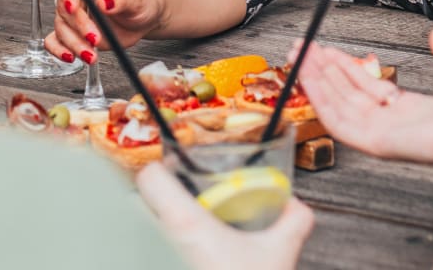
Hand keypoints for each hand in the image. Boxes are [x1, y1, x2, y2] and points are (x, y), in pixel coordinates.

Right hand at [44, 0, 162, 63]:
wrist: (142, 20)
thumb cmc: (138, 3)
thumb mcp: (135, 0)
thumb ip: (120, 0)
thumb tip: (104, 2)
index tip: (73, 7)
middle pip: (64, 8)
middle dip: (78, 26)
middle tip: (95, 38)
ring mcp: (74, 17)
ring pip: (61, 27)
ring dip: (74, 43)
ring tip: (92, 55)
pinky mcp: (74, 34)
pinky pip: (55, 41)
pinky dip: (59, 50)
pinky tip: (71, 57)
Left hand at [136, 163, 312, 269]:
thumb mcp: (278, 257)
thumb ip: (292, 223)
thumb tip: (295, 205)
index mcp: (185, 224)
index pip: (149, 178)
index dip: (160, 172)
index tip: (175, 176)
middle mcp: (160, 241)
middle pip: (138, 206)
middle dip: (156, 206)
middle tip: (180, 210)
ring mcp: (152, 258)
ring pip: (138, 235)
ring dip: (152, 234)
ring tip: (179, 241)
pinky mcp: (151, 264)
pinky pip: (143, 255)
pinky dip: (155, 254)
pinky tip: (183, 260)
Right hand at [297, 28, 432, 174]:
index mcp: (415, 112)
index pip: (369, 91)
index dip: (345, 68)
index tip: (327, 50)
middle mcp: (397, 125)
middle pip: (348, 97)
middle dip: (323, 71)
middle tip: (303, 48)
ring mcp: (386, 136)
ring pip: (339, 107)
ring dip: (316, 80)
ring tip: (299, 56)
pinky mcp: (380, 144)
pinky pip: (340, 123)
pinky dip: (320, 99)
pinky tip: (307, 77)